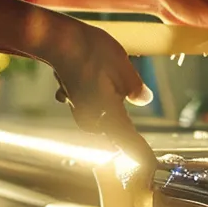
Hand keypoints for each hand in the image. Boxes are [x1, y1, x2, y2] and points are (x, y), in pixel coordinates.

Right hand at [44, 19, 156, 165]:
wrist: (56, 40)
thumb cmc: (90, 51)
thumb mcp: (122, 66)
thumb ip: (135, 88)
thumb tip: (145, 100)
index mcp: (107, 113)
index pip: (128, 141)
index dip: (141, 154)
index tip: (150, 167)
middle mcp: (91, 117)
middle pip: (117, 135)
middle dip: (129, 141)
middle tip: (146, 157)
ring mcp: (81, 110)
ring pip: (105, 124)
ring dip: (117, 124)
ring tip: (129, 131)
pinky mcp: (76, 100)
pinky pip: (94, 112)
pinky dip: (103, 109)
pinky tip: (108, 100)